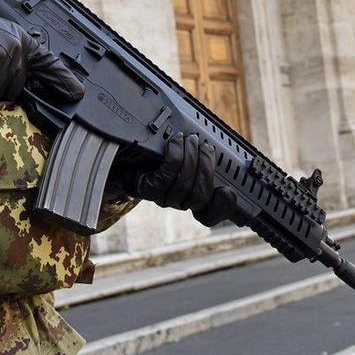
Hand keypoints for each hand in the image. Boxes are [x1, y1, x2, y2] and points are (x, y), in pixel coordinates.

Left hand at [113, 133, 236, 226]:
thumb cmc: (160, 155)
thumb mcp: (187, 156)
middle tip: (206, 147)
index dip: (222, 207)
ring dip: (191, 157)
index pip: (210, 215)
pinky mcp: (147, 189)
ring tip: (190, 139)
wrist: (127, 156)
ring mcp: (162, 198)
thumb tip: (219, 150)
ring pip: (184, 184)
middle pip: (200, 196)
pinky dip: (175, 155)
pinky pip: (165, 175)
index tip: (227, 190)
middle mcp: (178, 202)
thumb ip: (204, 158)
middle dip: (206, 168)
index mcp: (192, 199)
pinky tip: (176, 142)